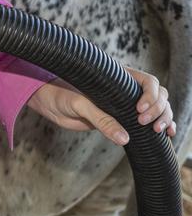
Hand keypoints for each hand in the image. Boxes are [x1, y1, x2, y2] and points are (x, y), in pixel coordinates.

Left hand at [26, 67, 173, 145]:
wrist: (49, 104)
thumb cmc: (61, 95)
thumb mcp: (80, 105)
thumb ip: (101, 120)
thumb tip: (125, 138)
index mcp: (118, 77)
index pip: (148, 82)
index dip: (151, 96)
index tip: (140, 110)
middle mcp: (126, 89)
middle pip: (158, 95)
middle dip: (160, 109)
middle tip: (146, 125)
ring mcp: (126, 104)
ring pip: (157, 108)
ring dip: (164, 118)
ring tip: (159, 131)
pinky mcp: (122, 118)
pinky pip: (147, 121)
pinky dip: (160, 126)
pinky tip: (167, 135)